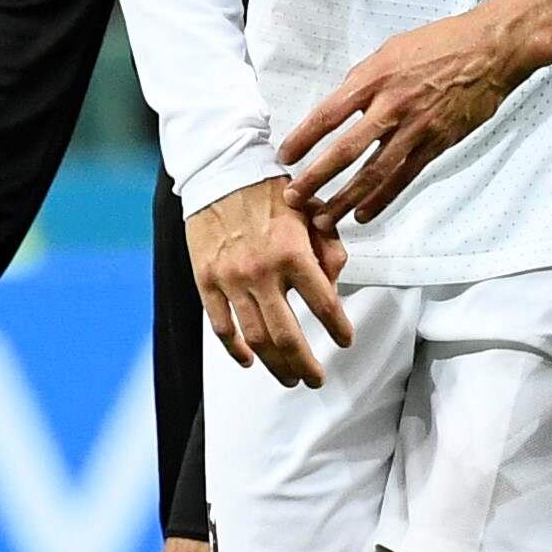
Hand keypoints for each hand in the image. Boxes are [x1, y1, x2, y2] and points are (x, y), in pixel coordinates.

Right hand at [185, 175, 355, 387]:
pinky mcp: (206, 281)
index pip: (324, 304)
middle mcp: (262, 272)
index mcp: (293, 253)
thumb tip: (334, 282)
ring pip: (256, 338)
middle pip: (288, 336)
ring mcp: (231, 280)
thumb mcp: (311, 209)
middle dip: (306, 364)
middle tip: (316, 379)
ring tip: (289, 378)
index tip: (346, 340)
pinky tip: (249, 360)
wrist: (219, 173)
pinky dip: (235, 349)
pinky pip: (222, 325)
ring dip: (275, 365)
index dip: (339, 328)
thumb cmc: (269, 189)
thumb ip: (329, 246)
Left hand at [284, 5, 523, 228]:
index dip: (302, 139)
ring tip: (322, 220)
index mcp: (374, 79)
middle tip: (293, 198)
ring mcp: (415, 129)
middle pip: (345, 150)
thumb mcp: (391, 50)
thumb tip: (340, 103)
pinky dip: (382, 199)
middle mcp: (391, 106)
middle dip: (315, 178)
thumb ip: (364, 79)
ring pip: (374, 173)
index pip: (327, 115)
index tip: (284, 156)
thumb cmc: (440, 43)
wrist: (490, 51)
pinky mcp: (436, 144)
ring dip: (345, 199)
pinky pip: (404, 177)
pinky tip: (363, 214)